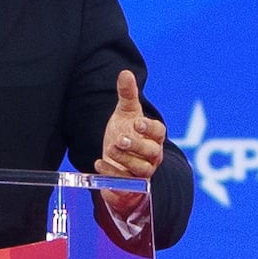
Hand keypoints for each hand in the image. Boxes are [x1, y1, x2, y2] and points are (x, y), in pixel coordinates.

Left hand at [95, 66, 168, 189]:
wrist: (119, 158)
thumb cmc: (127, 132)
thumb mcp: (126, 113)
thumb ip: (127, 94)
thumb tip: (125, 73)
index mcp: (154, 136)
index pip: (158, 132)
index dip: (149, 128)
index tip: (137, 122)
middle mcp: (153, 155)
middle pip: (152, 153)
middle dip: (137, 146)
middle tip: (120, 139)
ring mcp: (143, 172)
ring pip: (141, 170)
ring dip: (125, 161)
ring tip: (109, 149)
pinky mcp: (131, 186)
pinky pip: (126, 185)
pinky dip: (113, 177)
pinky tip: (98, 164)